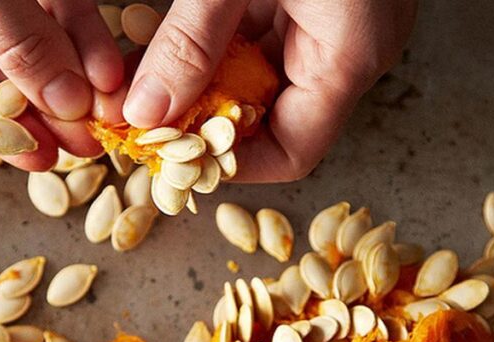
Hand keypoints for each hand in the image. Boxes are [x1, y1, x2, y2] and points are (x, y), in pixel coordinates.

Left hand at [121, 0, 417, 181]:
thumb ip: (191, 41)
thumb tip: (144, 110)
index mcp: (350, 55)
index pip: (293, 151)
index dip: (229, 166)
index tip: (166, 157)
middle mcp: (351, 50)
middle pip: (274, 118)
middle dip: (206, 121)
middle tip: (142, 115)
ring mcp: (337, 24)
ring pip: (264, 79)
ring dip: (206, 82)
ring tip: (147, 77)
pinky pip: (265, 39)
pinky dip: (219, 45)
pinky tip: (174, 38)